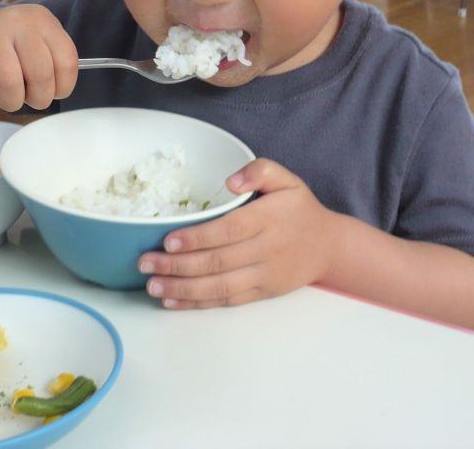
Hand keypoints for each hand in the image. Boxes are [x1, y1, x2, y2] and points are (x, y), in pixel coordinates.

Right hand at [0, 4, 78, 110]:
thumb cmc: (12, 49)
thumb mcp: (39, 46)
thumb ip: (55, 64)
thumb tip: (60, 90)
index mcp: (43, 20)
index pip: (67, 62)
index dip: (62, 87)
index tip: (53, 91)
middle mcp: (19, 20)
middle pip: (41, 75)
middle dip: (38, 99)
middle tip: (29, 98)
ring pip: (10, 84)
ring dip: (11, 101)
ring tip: (7, 95)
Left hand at [138, 158, 336, 308]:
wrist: (328, 247)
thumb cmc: (299, 209)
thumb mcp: (286, 179)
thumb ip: (260, 170)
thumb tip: (231, 180)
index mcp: (267, 219)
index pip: (227, 230)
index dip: (197, 238)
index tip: (168, 241)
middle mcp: (265, 250)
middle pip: (217, 261)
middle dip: (177, 265)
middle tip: (145, 263)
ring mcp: (263, 275)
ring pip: (218, 286)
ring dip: (182, 289)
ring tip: (152, 286)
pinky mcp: (261, 293)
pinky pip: (226, 300)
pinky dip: (198, 303)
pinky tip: (173, 300)